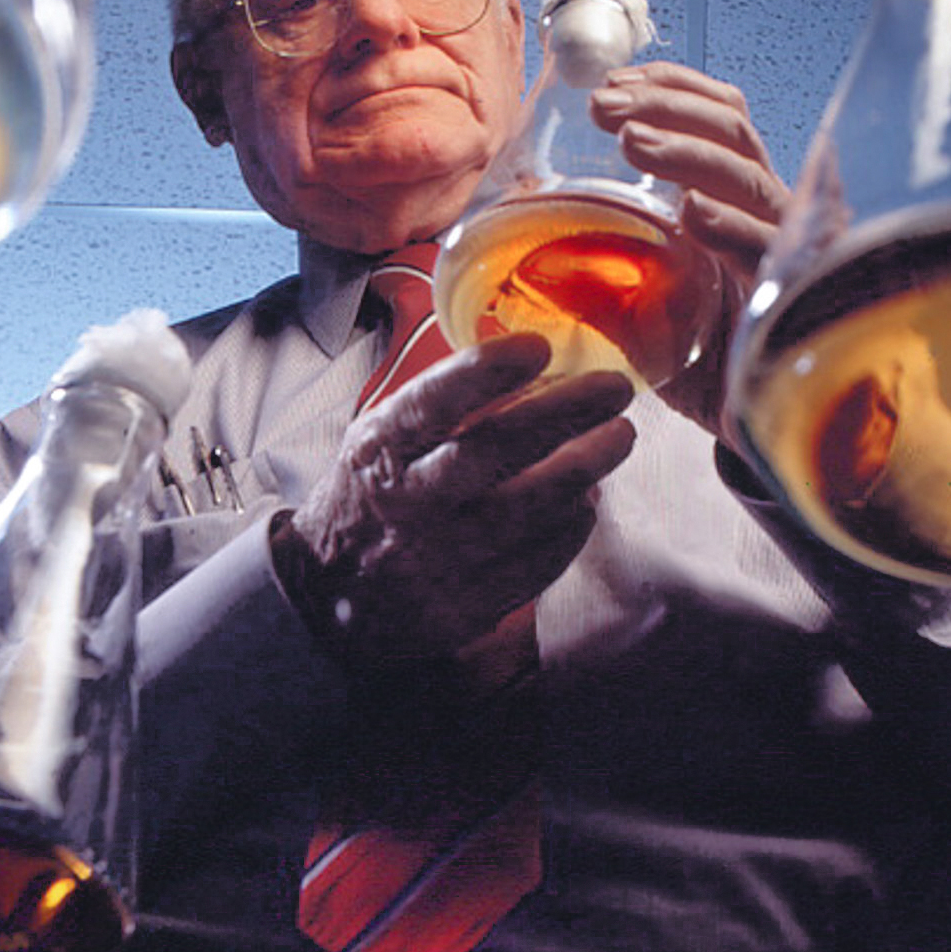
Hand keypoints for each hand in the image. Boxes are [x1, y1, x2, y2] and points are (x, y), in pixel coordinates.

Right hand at [270, 333, 634, 668]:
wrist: (332, 594)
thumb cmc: (372, 494)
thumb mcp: (381, 437)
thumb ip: (442, 404)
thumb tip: (532, 364)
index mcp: (381, 451)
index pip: (431, 404)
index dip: (484, 372)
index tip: (537, 347)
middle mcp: (409, 503)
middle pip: (495, 452)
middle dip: (564, 413)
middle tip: (615, 387)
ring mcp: (441, 558)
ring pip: (528, 510)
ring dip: (584, 468)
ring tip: (618, 436)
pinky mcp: (469, 604)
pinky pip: (538, 562)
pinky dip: (572, 527)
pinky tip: (588, 499)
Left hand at [590, 60, 789, 440]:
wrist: (755, 432)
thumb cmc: (699, 354)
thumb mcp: (637, 289)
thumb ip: (596, 241)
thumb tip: (524, 191)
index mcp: (732, 197)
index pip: (717, 115)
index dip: (669, 86)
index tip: (613, 81)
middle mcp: (763, 213)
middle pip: (732, 129)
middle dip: (667, 106)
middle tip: (605, 107)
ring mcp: (783, 252)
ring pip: (751, 179)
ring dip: (689, 154)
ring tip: (634, 142)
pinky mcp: (791, 302)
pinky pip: (770, 254)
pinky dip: (733, 229)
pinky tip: (693, 215)